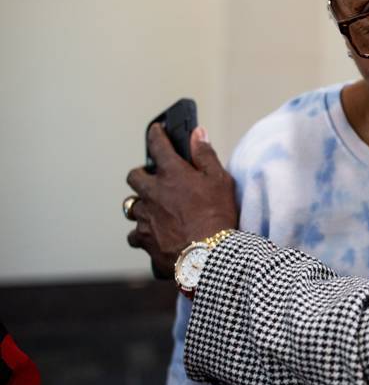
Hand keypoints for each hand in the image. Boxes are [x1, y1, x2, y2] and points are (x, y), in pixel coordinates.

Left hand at [125, 124, 237, 277]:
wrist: (208, 255)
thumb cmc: (218, 216)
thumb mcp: (220, 180)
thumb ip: (205, 155)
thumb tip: (197, 133)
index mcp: (172, 174)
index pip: (158, 146)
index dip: (156, 134)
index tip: (156, 129)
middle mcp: (153, 193)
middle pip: (134, 176)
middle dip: (142, 174)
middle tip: (154, 179)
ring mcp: (145, 217)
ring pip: (132, 206)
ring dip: (142, 205)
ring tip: (155, 210)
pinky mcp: (144, 240)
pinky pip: (135, 235)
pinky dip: (143, 234)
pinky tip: (155, 236)